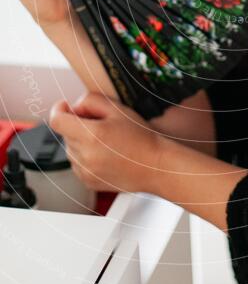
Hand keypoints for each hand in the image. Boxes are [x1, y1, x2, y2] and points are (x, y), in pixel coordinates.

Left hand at [48, 92, 163, 193]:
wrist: (156, 166)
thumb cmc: (142, 138)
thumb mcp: (119, 109)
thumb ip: (92, 101)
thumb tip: (75, 106)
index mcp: (91, 135)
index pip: (56, 121)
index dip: (58, 109)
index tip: (65, 106)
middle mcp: (85, 156)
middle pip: (65, 133)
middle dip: (77, 124)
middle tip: (100, 123)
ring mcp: (85, 171)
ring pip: (70, 149)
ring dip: (80, 141)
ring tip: (105, 140)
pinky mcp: (89, 182)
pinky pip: (77, 164)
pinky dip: (85, 156)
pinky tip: (105, 153)